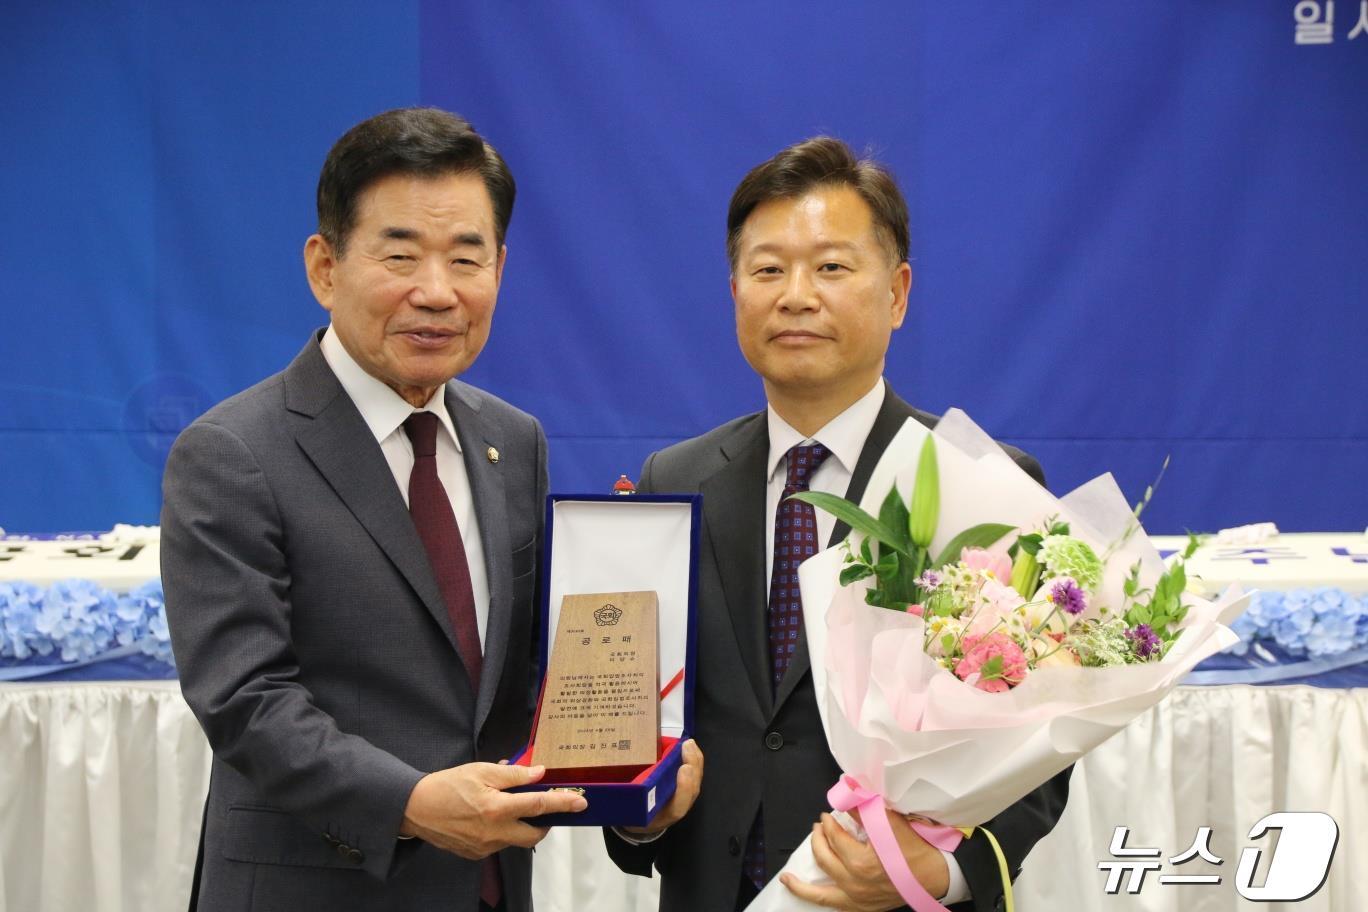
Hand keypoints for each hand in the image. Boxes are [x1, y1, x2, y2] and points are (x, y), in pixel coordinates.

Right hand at [399, 762, 587, 858]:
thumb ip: (513, 774)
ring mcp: (485, 847)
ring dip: (520, 824)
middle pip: (534, 834)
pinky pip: (500, 843)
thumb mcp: (481, 771)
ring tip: (507, 803)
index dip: (562, 803)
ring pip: (516, 839)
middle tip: (544, 806)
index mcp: (497, 809)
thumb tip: (540, 773)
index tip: (581, 802)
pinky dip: (503, 830)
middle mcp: (494, 833)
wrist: (415, 808)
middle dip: (545, 822)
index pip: (539, 806)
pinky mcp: (476, 854)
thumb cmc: (448, 785)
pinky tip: (490, 815)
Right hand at [622, 738, 702, 834]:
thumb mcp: (629, 812)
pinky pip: (695, 774)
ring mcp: (685, 799)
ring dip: (695, 760)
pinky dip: (695, 759)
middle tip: (686, 746)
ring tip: (689, 742)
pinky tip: (690, 745)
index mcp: (664, 815)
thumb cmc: (637, 815)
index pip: (679, 805)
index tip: (683, 768)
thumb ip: (627, 800)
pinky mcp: (687, 789)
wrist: (646, 825)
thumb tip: (609, 784)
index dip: (684, 788)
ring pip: (695, 780)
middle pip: (692, 788)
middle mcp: (678, 807)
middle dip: (692, 766)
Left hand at [780, 809, 948, 910]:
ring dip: (801, 884)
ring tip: (787, 878)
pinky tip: (806, 895)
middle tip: (818, 828)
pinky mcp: (862, 908)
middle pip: (824, 858)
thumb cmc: (915, 850)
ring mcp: (857, 899)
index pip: (834, 837)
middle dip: (818, 840)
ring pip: (820, 894)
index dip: (828, 823)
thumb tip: (846, 794)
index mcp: (861, 861)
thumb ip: (864, 810)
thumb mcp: (890, 824)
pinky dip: (817, 901)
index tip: (827, 816)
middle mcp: (855, 883)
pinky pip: (833, 906)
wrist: (934, 876)